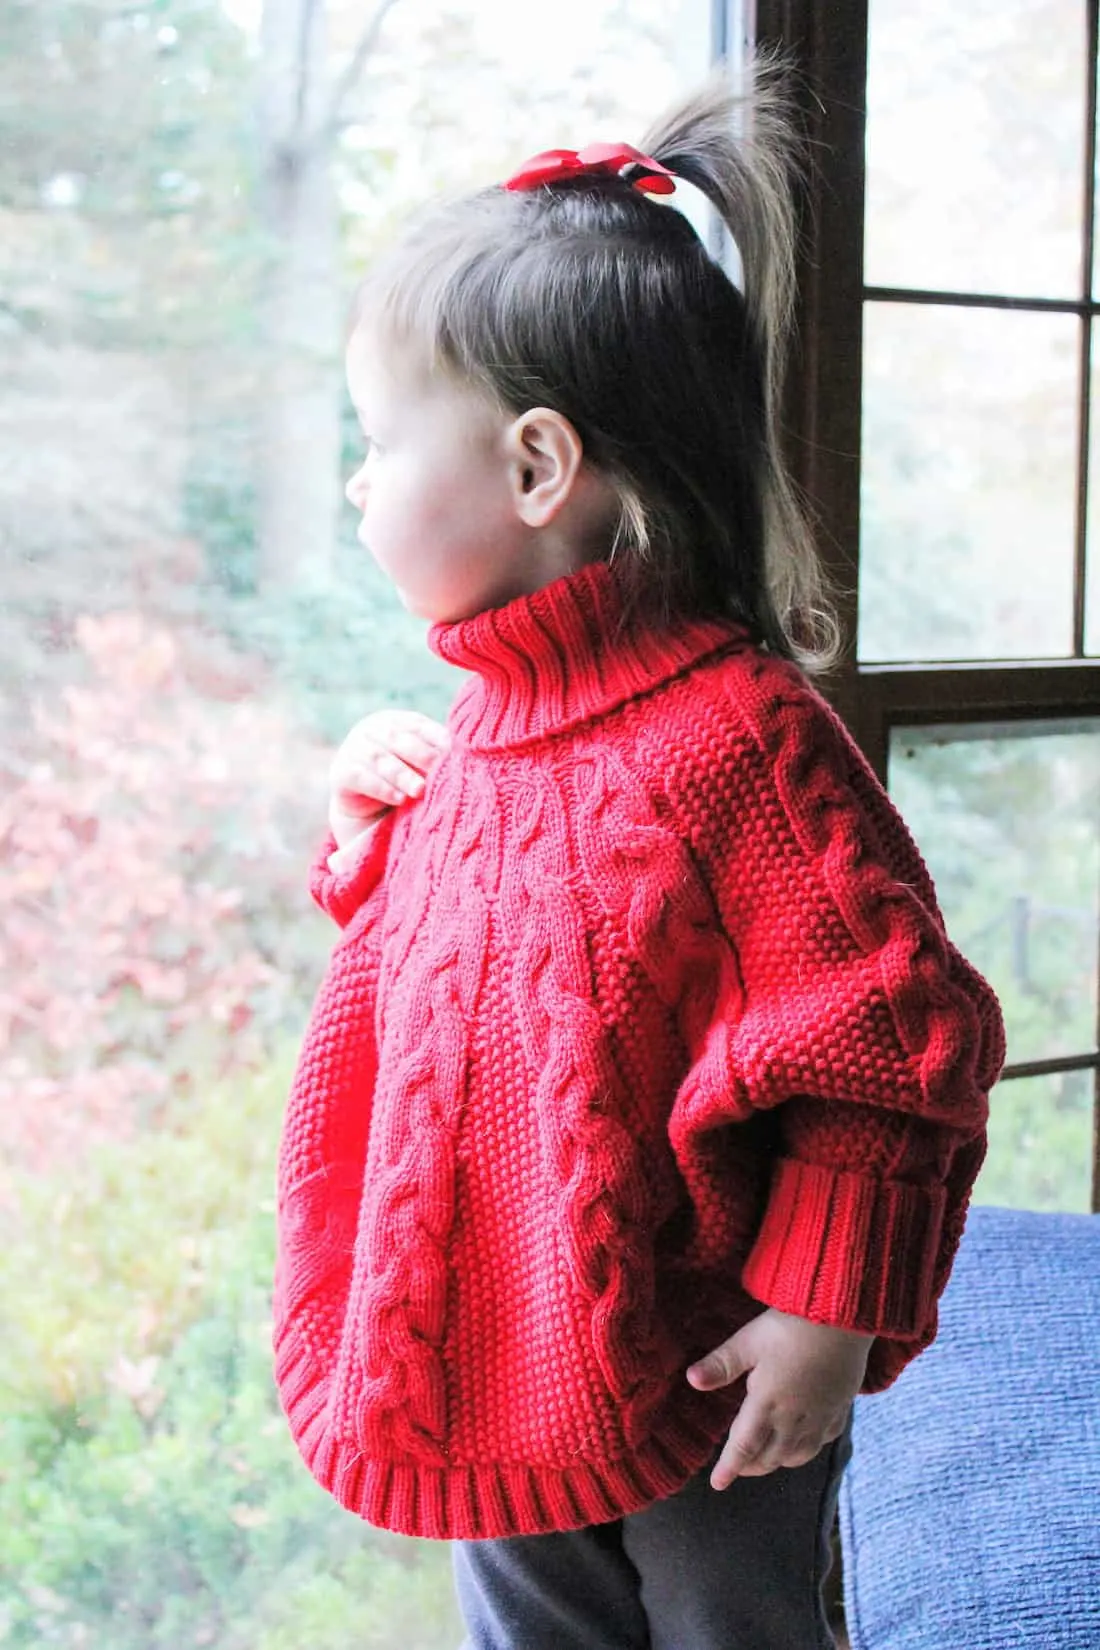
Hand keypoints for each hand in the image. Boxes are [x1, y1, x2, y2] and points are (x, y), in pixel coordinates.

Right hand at [328, 709, 449, 850]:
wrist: (367, 806)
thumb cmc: (404, 780)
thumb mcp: (419, 764)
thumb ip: (436, 754)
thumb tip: (471, 756)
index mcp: (395, 721)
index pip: (417, 724)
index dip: (436, 737)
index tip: (456, 754)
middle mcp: (372, 729)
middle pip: (397, 738)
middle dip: (420, 756)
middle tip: (439, 772)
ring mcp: (353, 748)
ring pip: (379, 758)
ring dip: (402, 775)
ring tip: (420, 791)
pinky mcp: (340, 772)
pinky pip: (360, 778)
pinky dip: (381, 788)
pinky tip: (398, 798)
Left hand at [686, 1308, 871, 1489]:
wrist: (845, 1320)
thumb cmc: (792, 1326)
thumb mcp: (750, 1340)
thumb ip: (722, 1363)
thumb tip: (690, 1380)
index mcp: (767, 1403)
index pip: (743, 1446)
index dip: (729, 1467)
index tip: (717, 1484)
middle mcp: (794, 1418)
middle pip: (770, 1457)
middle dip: (751, 1467)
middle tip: (737, 1468)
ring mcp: (820, 1417)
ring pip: (798, 1455)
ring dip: (778, 1462)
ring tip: (767, 1459)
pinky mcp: (839, 1409)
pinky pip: (822, 1441)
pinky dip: (807, 1449)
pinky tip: (803, 1441)